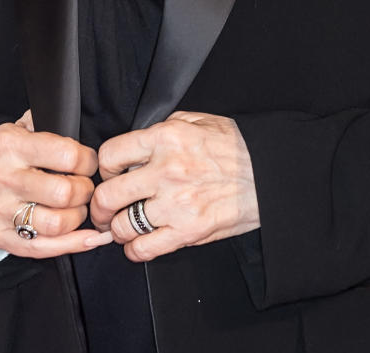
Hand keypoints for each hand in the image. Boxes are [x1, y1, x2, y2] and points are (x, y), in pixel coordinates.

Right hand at [0, 109, 111, 257]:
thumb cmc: (9, 154)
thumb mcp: (23, 127)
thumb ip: (50, 124)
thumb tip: (81, 128)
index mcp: (10, 145)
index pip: (66, 155)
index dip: (88, 161)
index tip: (89, 163)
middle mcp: (0, 177)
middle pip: (63, 193)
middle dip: (85, 191)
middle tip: (85, 188)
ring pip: (55, 224)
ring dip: (77, 218)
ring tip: (78, 208)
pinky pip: (41, 248)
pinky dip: (71, 244)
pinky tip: (88, 238)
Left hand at [90, 111, 259, 261]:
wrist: (269, 173)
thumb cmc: (234, 146)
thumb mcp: (197, 120)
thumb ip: (162, 129)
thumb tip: (136, 145)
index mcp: (166, 138)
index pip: (110, 155)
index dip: (105, 168)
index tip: (112, 175)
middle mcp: (166, 170)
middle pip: (108, 196)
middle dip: (100, 207)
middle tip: (104, 210)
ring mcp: (176, 203)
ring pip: (122, 226)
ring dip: (118, 230)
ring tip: (125, 226)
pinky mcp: (189, 231)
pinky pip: (145, 249)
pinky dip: (135, 250)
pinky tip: (140, 242)